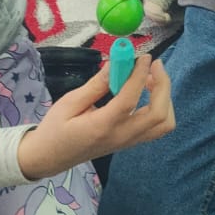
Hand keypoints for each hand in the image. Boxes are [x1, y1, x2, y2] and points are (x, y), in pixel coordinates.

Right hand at [18, 54, 174, 180]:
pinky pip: (156, 126)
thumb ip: (96, 85)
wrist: (50, 158)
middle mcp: (121, 136)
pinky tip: (145, 91)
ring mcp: (128, 142)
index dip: (140, 75)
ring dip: (164, 97)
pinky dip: (160, 106)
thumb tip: (115, 64)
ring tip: (149, 78)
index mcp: (102, 126)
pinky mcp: (130, 142)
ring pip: (164, 123)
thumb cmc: (55, 129)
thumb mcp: (69, 103)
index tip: (144, 57)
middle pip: (159, 115)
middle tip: (154, 64)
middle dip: (164, 86)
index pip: (130, 99)